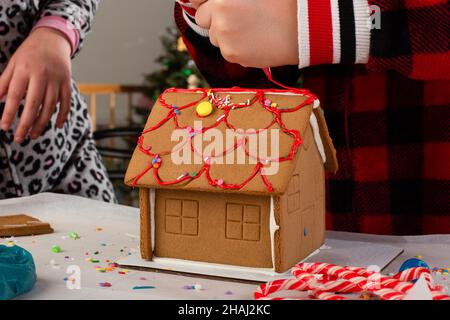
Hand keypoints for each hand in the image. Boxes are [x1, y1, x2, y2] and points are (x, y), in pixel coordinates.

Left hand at [0, 27, 71, 142]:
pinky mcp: (67, 83)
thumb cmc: (29, 53)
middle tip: (19, 138)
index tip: (4, 127)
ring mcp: (56, 80)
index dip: (9, 113)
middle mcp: (41, 75)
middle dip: (25, 123)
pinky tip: (56, 126)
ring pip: (50, 106)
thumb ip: (5, 82)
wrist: (52, 39)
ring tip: (33, 135)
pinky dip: (62, 115)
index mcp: (25, 70)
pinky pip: (66, 103)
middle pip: (33, 104)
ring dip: (41, 123)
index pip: (15, 95)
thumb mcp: (14, 64)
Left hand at [195, 0, 298, 67]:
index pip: (197, 0)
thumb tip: (215, 4)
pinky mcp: (231, 53)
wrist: (303, 26)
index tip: (216, 7)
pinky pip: (227, 51)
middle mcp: (218, 10)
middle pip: (203, 19)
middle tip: (237, 19)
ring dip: (226, 35)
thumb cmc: (282, 2)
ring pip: (215, 37)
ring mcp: (223, 33)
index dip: (208, 4)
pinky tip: (255, 41)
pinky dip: (237, 49)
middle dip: (215, 19)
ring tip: (251, 29)